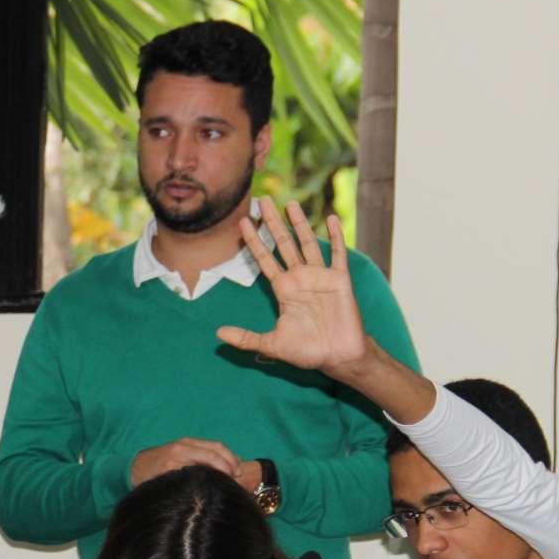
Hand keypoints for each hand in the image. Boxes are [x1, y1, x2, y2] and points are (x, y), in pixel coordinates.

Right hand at [130, 437, 241, 488]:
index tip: (239, 471)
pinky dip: (203, 481)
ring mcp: (175, 460)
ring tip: (226, 485)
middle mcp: (182, 448)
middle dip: (229, 467)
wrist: (132, 468)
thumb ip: (203, 459)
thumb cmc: (160, 465)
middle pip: (214, 453)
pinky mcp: (168, 471)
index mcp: (187, 443)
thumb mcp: (181, 456)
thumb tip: (235, 464)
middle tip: (236, 480)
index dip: (231, 458)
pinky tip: (208, 490)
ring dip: (219, 474)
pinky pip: (191, 475)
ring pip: (205, 463)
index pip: (217, 447)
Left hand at [216, 201, 369, 376]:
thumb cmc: (307, 352)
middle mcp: (300, 278)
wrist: (338, 357)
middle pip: (283, 244)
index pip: (265, 259)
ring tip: (289, 203)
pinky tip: (331, 218)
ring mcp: (320, 277)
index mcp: (283, 289)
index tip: (243, 222)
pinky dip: (336, 236)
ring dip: (299, 223)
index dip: (254, 241)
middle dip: (272, 223)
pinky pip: (337, 254)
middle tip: (262, 200)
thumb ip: (245, 338)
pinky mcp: (340, 280)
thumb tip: (218, 334)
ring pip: (307, 243)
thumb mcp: (271, 344)